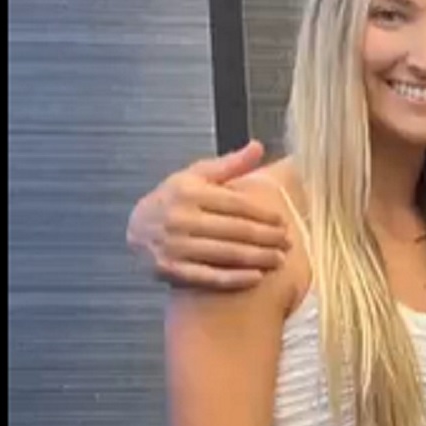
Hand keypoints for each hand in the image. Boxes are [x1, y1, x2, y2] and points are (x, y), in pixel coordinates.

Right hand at [126, 140, 290, 289]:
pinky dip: (234, 278)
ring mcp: (175, 246)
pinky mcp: (171, 270)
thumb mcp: (196, 175)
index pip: (236, 204)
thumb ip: (230, 164)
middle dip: (267, 237)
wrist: (137, 227)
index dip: (263, 214)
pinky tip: (256, 277)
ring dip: (258, 258)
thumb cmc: (172, 199)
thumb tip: (257, 147)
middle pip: (236, 230)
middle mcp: (181, 219)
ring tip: (279, 259)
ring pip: (226, 254)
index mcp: (190, 192)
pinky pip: (209, 276)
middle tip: (287, 242)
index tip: (282, 221)